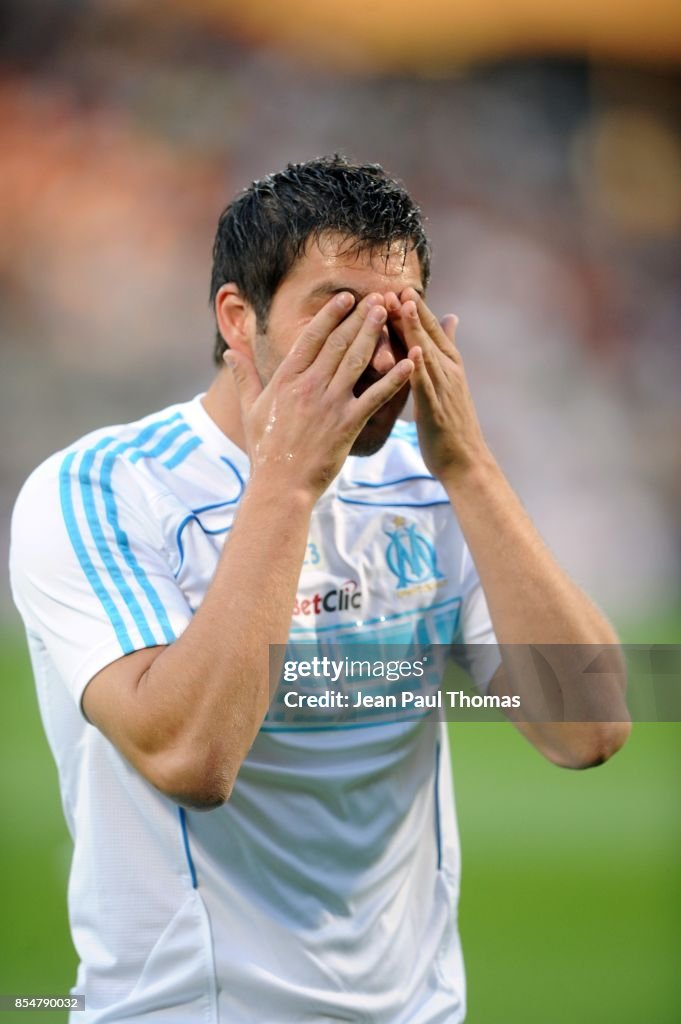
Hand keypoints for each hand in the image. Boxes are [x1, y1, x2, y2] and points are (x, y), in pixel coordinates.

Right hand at [225, 292, 414, 499]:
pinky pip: (376, 396)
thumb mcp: (250, 409)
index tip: (346, 298)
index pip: (311, 338)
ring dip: (374, 334)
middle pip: (338, 342)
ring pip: (356, 360)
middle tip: (377, 297)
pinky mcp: (348, 423)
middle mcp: (309, 386)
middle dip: (358, 317)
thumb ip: (244, 377)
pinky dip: (395, 378)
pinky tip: (411, 362)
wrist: (280, 485)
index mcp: (286, 379)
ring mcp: (330, 403)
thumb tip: (230, 352)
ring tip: (389, 313)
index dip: (330, 315)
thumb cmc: (264, 450)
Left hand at [390, 288, 490, 485]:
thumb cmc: (452, 426)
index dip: (415, 309)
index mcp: (448, 366)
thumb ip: (446, 349)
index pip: (429, 330)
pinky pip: (426, 384)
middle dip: (410, 310)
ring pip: (426, 352)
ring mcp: (444, 389)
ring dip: (414, 328)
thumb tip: (450, 318)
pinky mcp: (436, 408)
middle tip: (394, 286)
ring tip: (401, 304)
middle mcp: (448, 372)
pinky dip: (420, 366)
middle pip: (427, 335)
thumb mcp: (449, 383)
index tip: (399, 288)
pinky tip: (411, 350)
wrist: (466, 462)